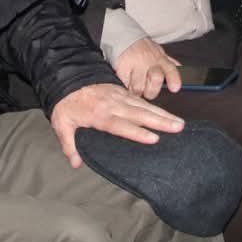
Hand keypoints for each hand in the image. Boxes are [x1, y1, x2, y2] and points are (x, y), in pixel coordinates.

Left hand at [49, 83, 184, 166]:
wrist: (67, 78)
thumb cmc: (66, 105)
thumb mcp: (62, 125)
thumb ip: (69, 145)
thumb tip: (76, 163)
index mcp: (99, 115)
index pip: (121, 125)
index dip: (138, 132)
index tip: (154, 138)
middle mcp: (113, 105)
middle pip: (140, 114)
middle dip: (160, 121)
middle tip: (178, 127)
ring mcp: (120, 97)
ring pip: (145, 106)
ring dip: (163, 114)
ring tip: (179, 122)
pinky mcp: (123, 92)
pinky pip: (142, 100)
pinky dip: (156, 107)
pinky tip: (167, 114)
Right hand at [115, 38, 181, 97]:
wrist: (124, 37)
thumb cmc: (144, 49)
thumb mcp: (159, 52)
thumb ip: (169, 63)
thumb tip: (183, 71)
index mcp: (161, 59)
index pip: (171, 69)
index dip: (174, 79)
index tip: (175, 88)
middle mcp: (150, 61)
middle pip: (156, 79)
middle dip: (152, 90)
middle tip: (148, 91)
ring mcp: (136, 64)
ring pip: (139, 87)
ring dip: (137, 90)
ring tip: (136, 84)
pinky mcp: (123, 68)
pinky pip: (126, 85)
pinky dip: (127, 86)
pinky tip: (128, 79)